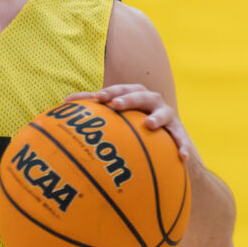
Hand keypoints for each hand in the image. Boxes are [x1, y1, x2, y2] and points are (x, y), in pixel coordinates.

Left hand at [71, 83, 196, 163]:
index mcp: (136, 94)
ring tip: (149, 125)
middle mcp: (153, 101)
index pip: (121, 90)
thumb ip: (94, 106)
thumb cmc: (132, 121)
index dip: (111, 92)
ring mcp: (167, 115)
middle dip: (129, 99)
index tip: (99, 98)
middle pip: (141, 96)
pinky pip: (181, 140)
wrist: (165, 134)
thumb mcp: (116, 113)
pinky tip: (181, 157)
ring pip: (164, 114)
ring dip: (157, 117)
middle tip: (116, 105)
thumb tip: (65, 102)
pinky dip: (182, 146)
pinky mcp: (178, 132)